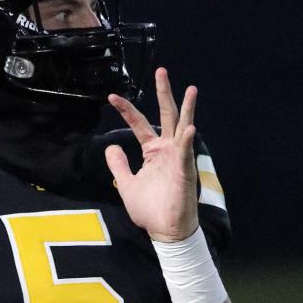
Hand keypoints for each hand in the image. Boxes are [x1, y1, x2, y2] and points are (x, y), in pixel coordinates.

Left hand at [105, 68, 197, 242]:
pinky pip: (186, 154)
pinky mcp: (184, 172)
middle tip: (161, 71)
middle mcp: (167, 150)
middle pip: (166, 115)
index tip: (112, 96)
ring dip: (186, 108)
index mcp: (152, 152)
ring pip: (182, 127)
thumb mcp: (126, 184)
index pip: (139, 124)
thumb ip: (119, 164)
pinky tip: (190, 127)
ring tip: (190, 88)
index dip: (126, 109)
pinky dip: (187, 141)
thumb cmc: (149, 209)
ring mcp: (178, 158)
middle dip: (163, 93)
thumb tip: (111, 146)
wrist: (164, 231)